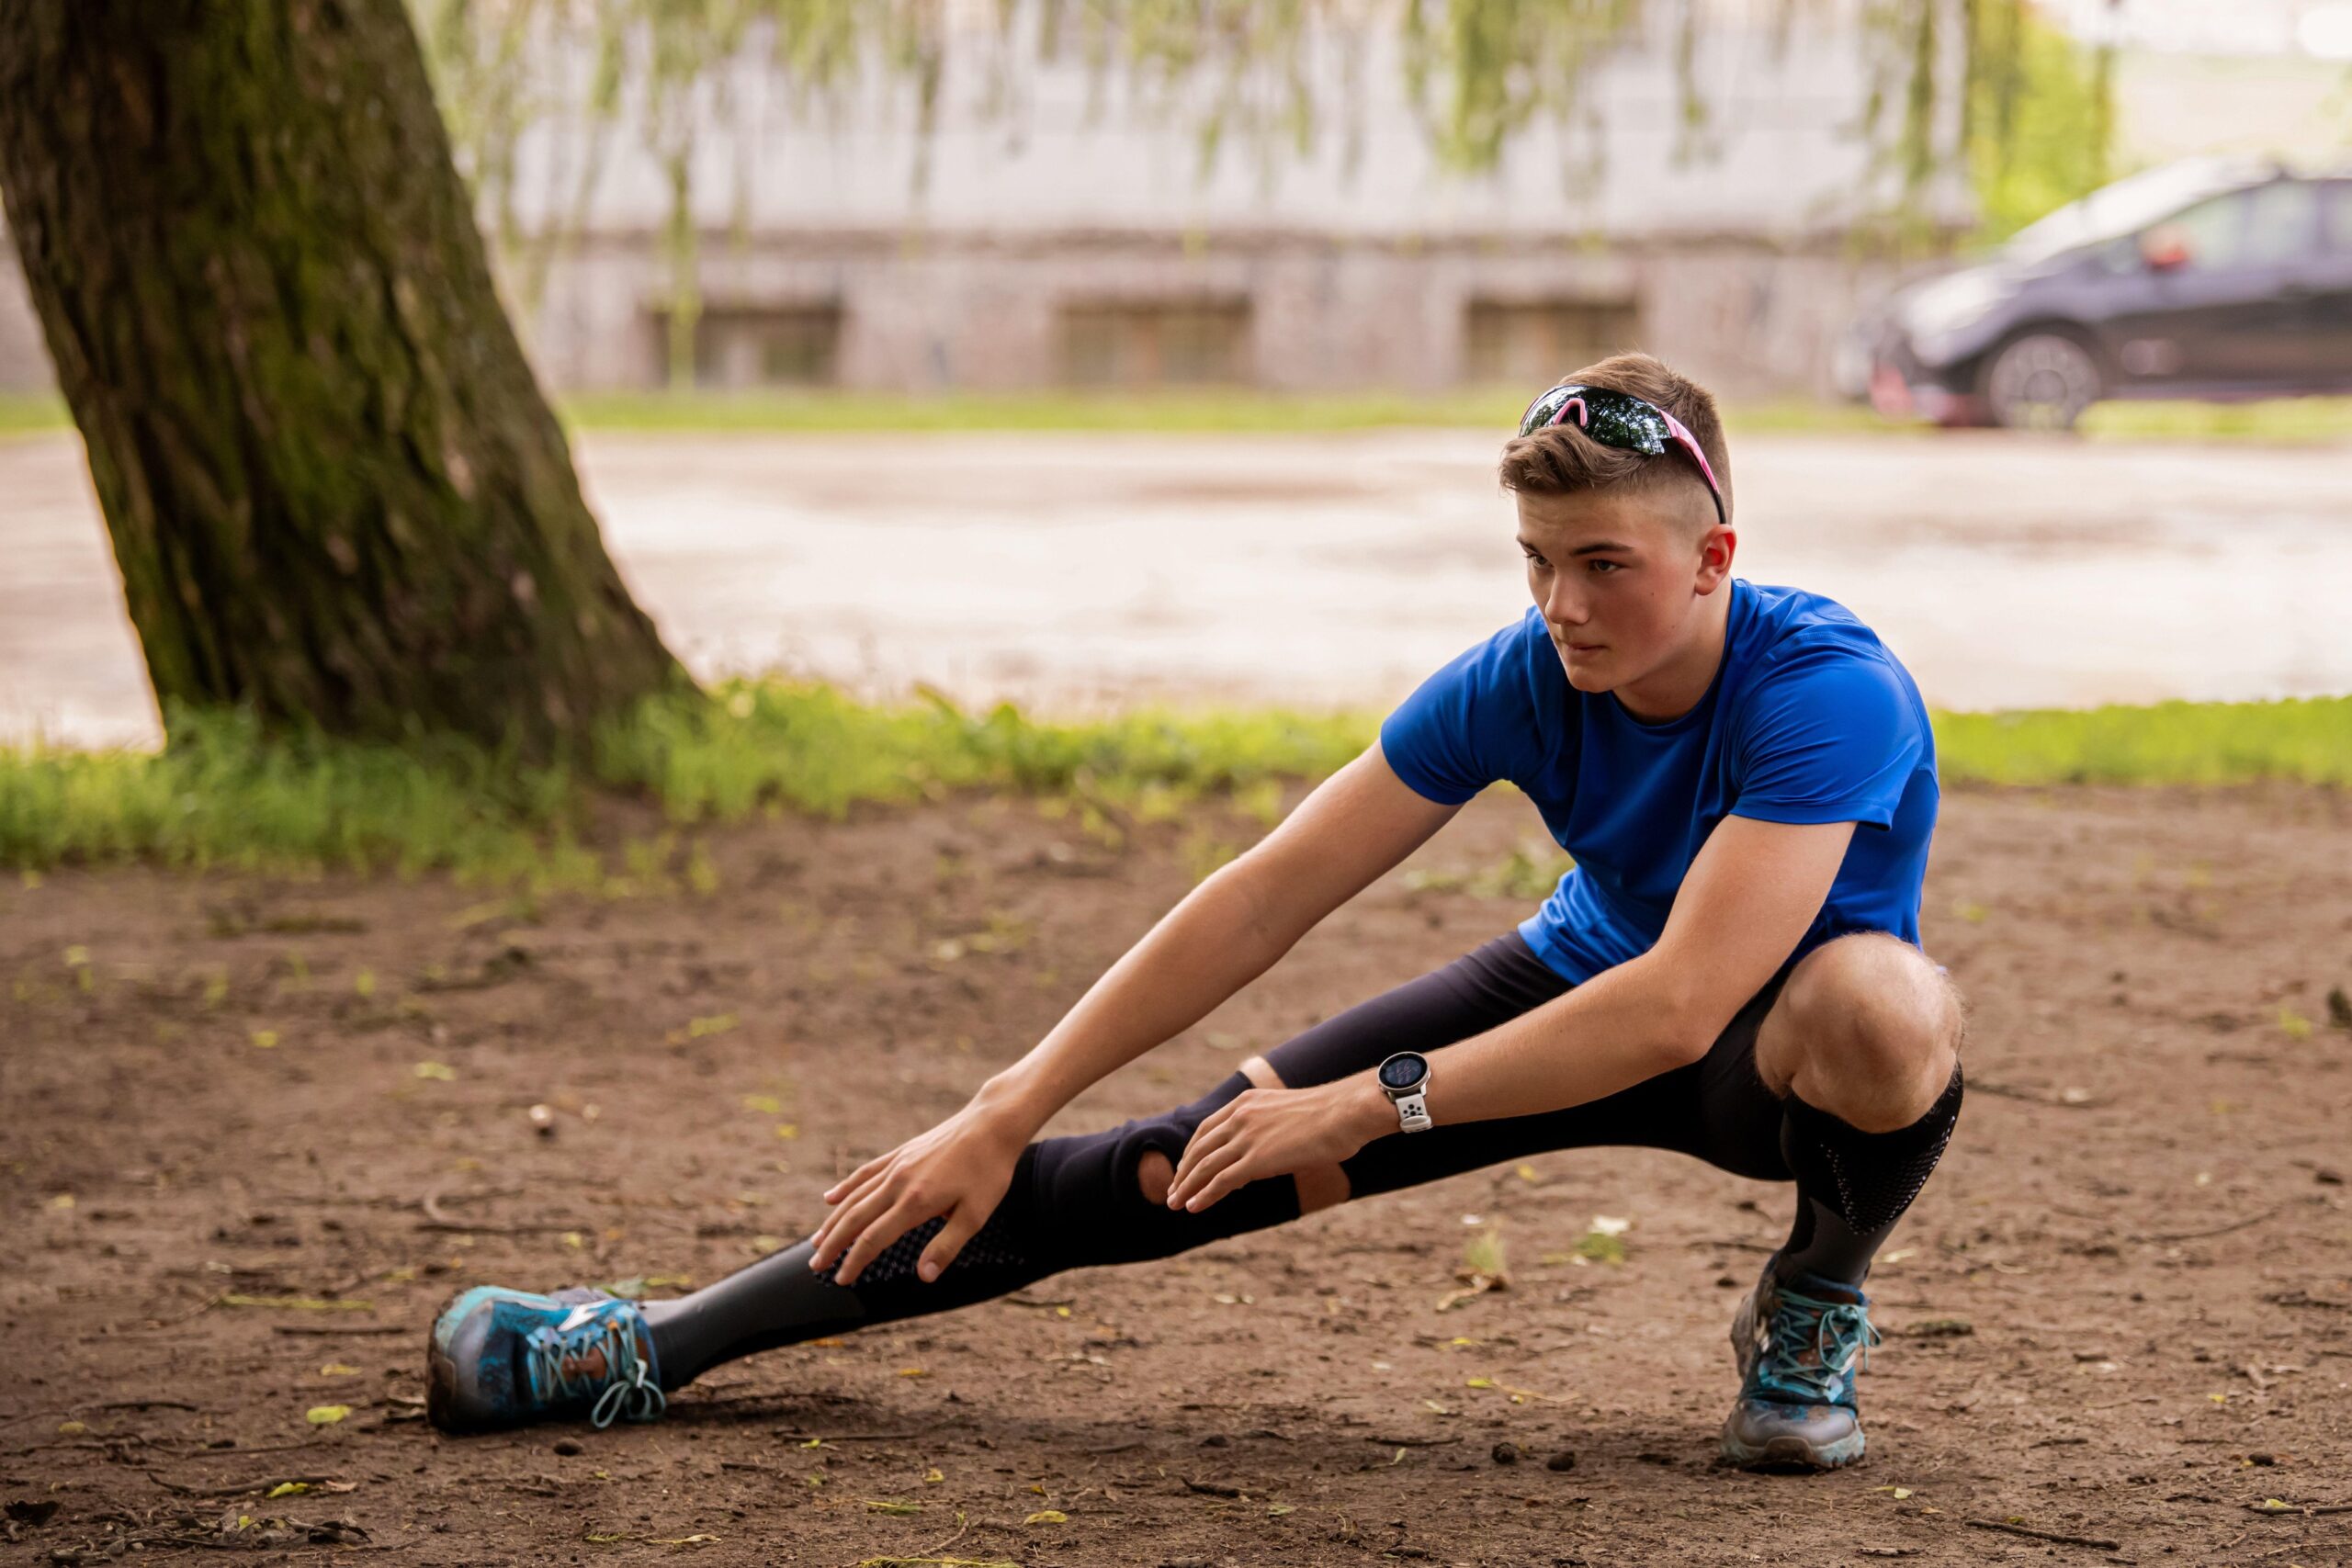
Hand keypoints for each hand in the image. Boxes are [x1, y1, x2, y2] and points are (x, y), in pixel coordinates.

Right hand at [809, 1098, 1031, 1288]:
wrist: (992, 1123)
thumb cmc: (989, 1171)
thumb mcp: (976, 1215)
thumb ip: (947, 1246)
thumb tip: (924, 1276)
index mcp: (915, 1202)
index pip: (873, 1239)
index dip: (854, 1262)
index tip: (841, 1280)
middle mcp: (898, 1182)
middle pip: (855, 1219)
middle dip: (834, 1245)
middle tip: (816, 1267)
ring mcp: (896, 1165)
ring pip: (854, 1197)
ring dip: (833, 1221)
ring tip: (816, 1241)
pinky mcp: (900, 1153)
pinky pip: (864, 1173)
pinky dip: (845, 1187)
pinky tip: (830, 1198)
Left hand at [1163, 1077, 1386, 1213]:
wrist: (1346, 1113)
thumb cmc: (1331, 1115)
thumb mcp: (1289, 1114)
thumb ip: (1269, 1129)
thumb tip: (1265, 1153)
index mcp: (1246, 1102)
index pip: (1207, 1129)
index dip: (1193, 1151)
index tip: (1185, 1168)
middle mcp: (1240, 1116)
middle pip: (1200, 1148)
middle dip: (1184, 1172)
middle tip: (1173, 1190)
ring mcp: (1246, 1137)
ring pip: (1205, 1166)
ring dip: (1187, 1187)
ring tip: (1175, 1203)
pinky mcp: (1256, 1159)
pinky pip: (1221, 1181)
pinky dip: (1204, 1195)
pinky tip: (1193, 1207)